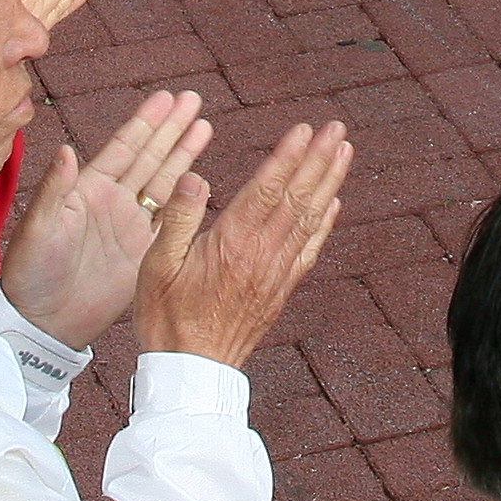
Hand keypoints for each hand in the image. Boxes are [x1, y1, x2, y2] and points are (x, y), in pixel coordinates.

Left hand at [0, 90, 213, 350]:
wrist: (44, 322)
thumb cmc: (30, 273)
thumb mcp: (39, 228)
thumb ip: (54, 190)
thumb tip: (65, 150)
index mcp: (88, 189)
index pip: (123, 148)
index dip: (146, 122)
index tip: (167, 98)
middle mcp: (113, 201)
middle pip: (150, 157)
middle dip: (172, 128)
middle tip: (195, 99)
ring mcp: (130, 226)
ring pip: (166, 182)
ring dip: (184, 155)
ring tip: (205, 126)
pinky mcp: (144, 252)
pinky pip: (172, 220)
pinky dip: (189, 199)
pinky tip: (203, 178)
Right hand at [135, 118, 352, 367]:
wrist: (192, 372)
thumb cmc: (166, 317)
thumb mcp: (156, 265)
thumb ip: (178, 218)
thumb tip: (195, 177)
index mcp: (231, 243)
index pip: (267, 189)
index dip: (288, 157)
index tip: (306, 129)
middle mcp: (262, 254)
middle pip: (297, 198)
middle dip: (319, 160)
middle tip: (338, 128)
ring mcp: (276, 273)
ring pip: (310, 220)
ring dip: (329, 183)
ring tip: (344, 153)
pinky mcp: (280, 291)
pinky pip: (309, 251)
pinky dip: (324, 225)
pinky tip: (334, 206)